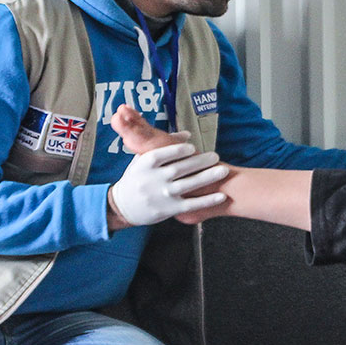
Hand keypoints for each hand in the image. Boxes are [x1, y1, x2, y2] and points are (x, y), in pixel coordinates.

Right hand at [108, 141, 228, 227]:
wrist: (122, 207)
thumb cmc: (135, 179)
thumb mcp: (141, 160)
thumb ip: (163, 145)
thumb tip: (187, 134)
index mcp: (145, 164)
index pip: (163, 154)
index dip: (178, 150)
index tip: (192, 147)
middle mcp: (153, 180)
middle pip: (179, 169)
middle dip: (199, 161)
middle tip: (215, 156)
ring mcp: (162, 195)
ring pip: (188, 185)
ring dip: (208, 177)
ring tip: (223, 170)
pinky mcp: (169, 209)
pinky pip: (191, 204)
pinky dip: (207, 200)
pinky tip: (222, 196)